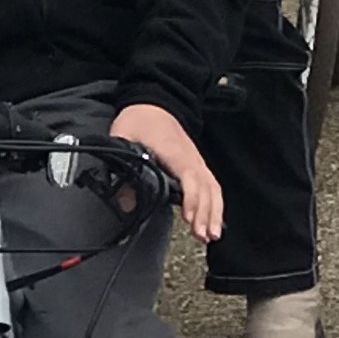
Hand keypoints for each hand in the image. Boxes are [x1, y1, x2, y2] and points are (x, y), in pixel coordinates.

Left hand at [112, 102, 222, 240]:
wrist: (154, 101)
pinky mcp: (196, 165)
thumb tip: (126, 202)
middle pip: (207, 187)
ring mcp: (196, 161)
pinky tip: (213, 220)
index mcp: (174, 151)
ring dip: (214, 212)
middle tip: (204, 236)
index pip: (190, 178)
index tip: (190, 219)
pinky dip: (214, 204)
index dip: (192, 199)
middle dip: (207, 213)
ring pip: (213, 188)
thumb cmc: (141, 119)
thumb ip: (125, 168)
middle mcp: (191, 158)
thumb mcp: (123, 138)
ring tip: (212, 235)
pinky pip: (212, 186)